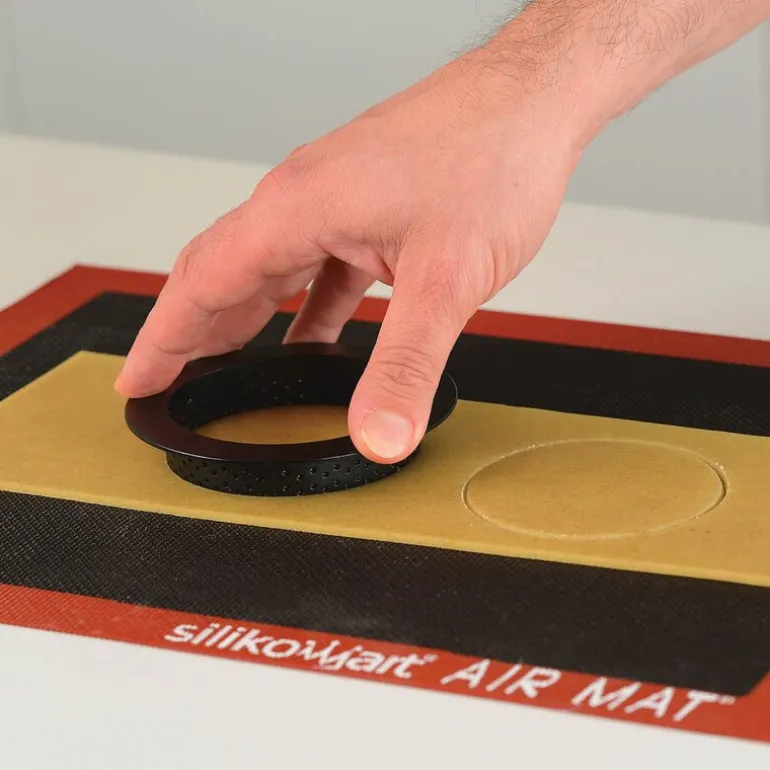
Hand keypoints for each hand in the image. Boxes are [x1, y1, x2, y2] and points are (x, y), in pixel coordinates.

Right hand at [115, 50, 582, 463]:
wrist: (535, 99)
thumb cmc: (493, 156)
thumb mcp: (446, 279)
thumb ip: (406, 365)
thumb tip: (378, 434)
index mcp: (296, 209)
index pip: (200, 283)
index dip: (163, 341)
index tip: (138, 380)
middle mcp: (303, 199)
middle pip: (222, 273)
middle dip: (191, 334)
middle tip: (173, 384)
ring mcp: (334, 200)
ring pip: (267, 268)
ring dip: (243, 319)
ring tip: (228, 368)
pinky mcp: (367, 206)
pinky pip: (317, 265)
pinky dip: (304, 307)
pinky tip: (313, 338)